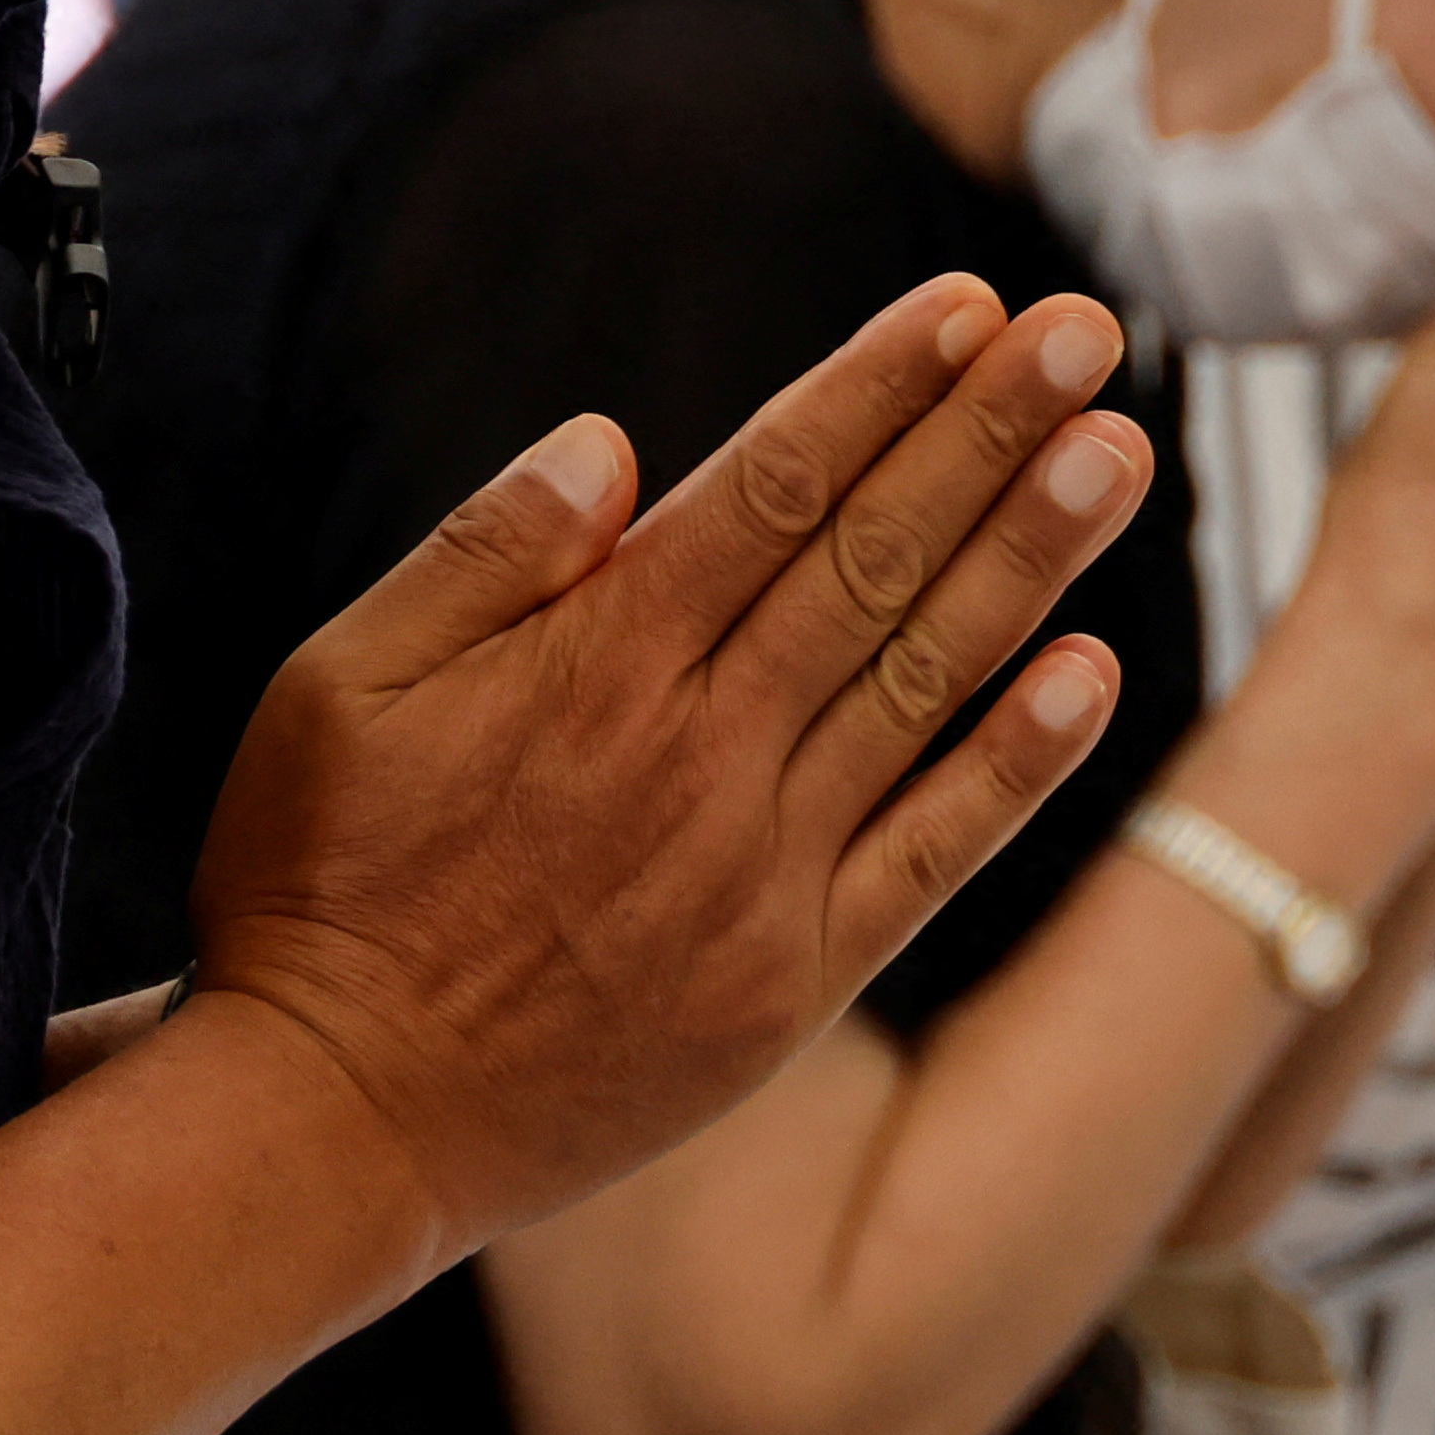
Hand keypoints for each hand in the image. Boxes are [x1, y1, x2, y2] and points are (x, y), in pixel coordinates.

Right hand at [179, 275, 1150, 1248]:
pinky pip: (932, 851)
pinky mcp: (793, 981)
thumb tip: (611, 444)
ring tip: (1119, 453)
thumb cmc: (315, 889)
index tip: (970, 309)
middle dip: (986, 435)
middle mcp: (699, 753)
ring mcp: (760, 871)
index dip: (877, 389)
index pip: (771, 489)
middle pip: (872, 560)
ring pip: (923, 681)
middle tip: (1088, 335)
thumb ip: (479, 559)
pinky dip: (1016, 762)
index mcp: (593, 666)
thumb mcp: (338, 688)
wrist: (338, 1124)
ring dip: (1030, 560)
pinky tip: (1092, 672)